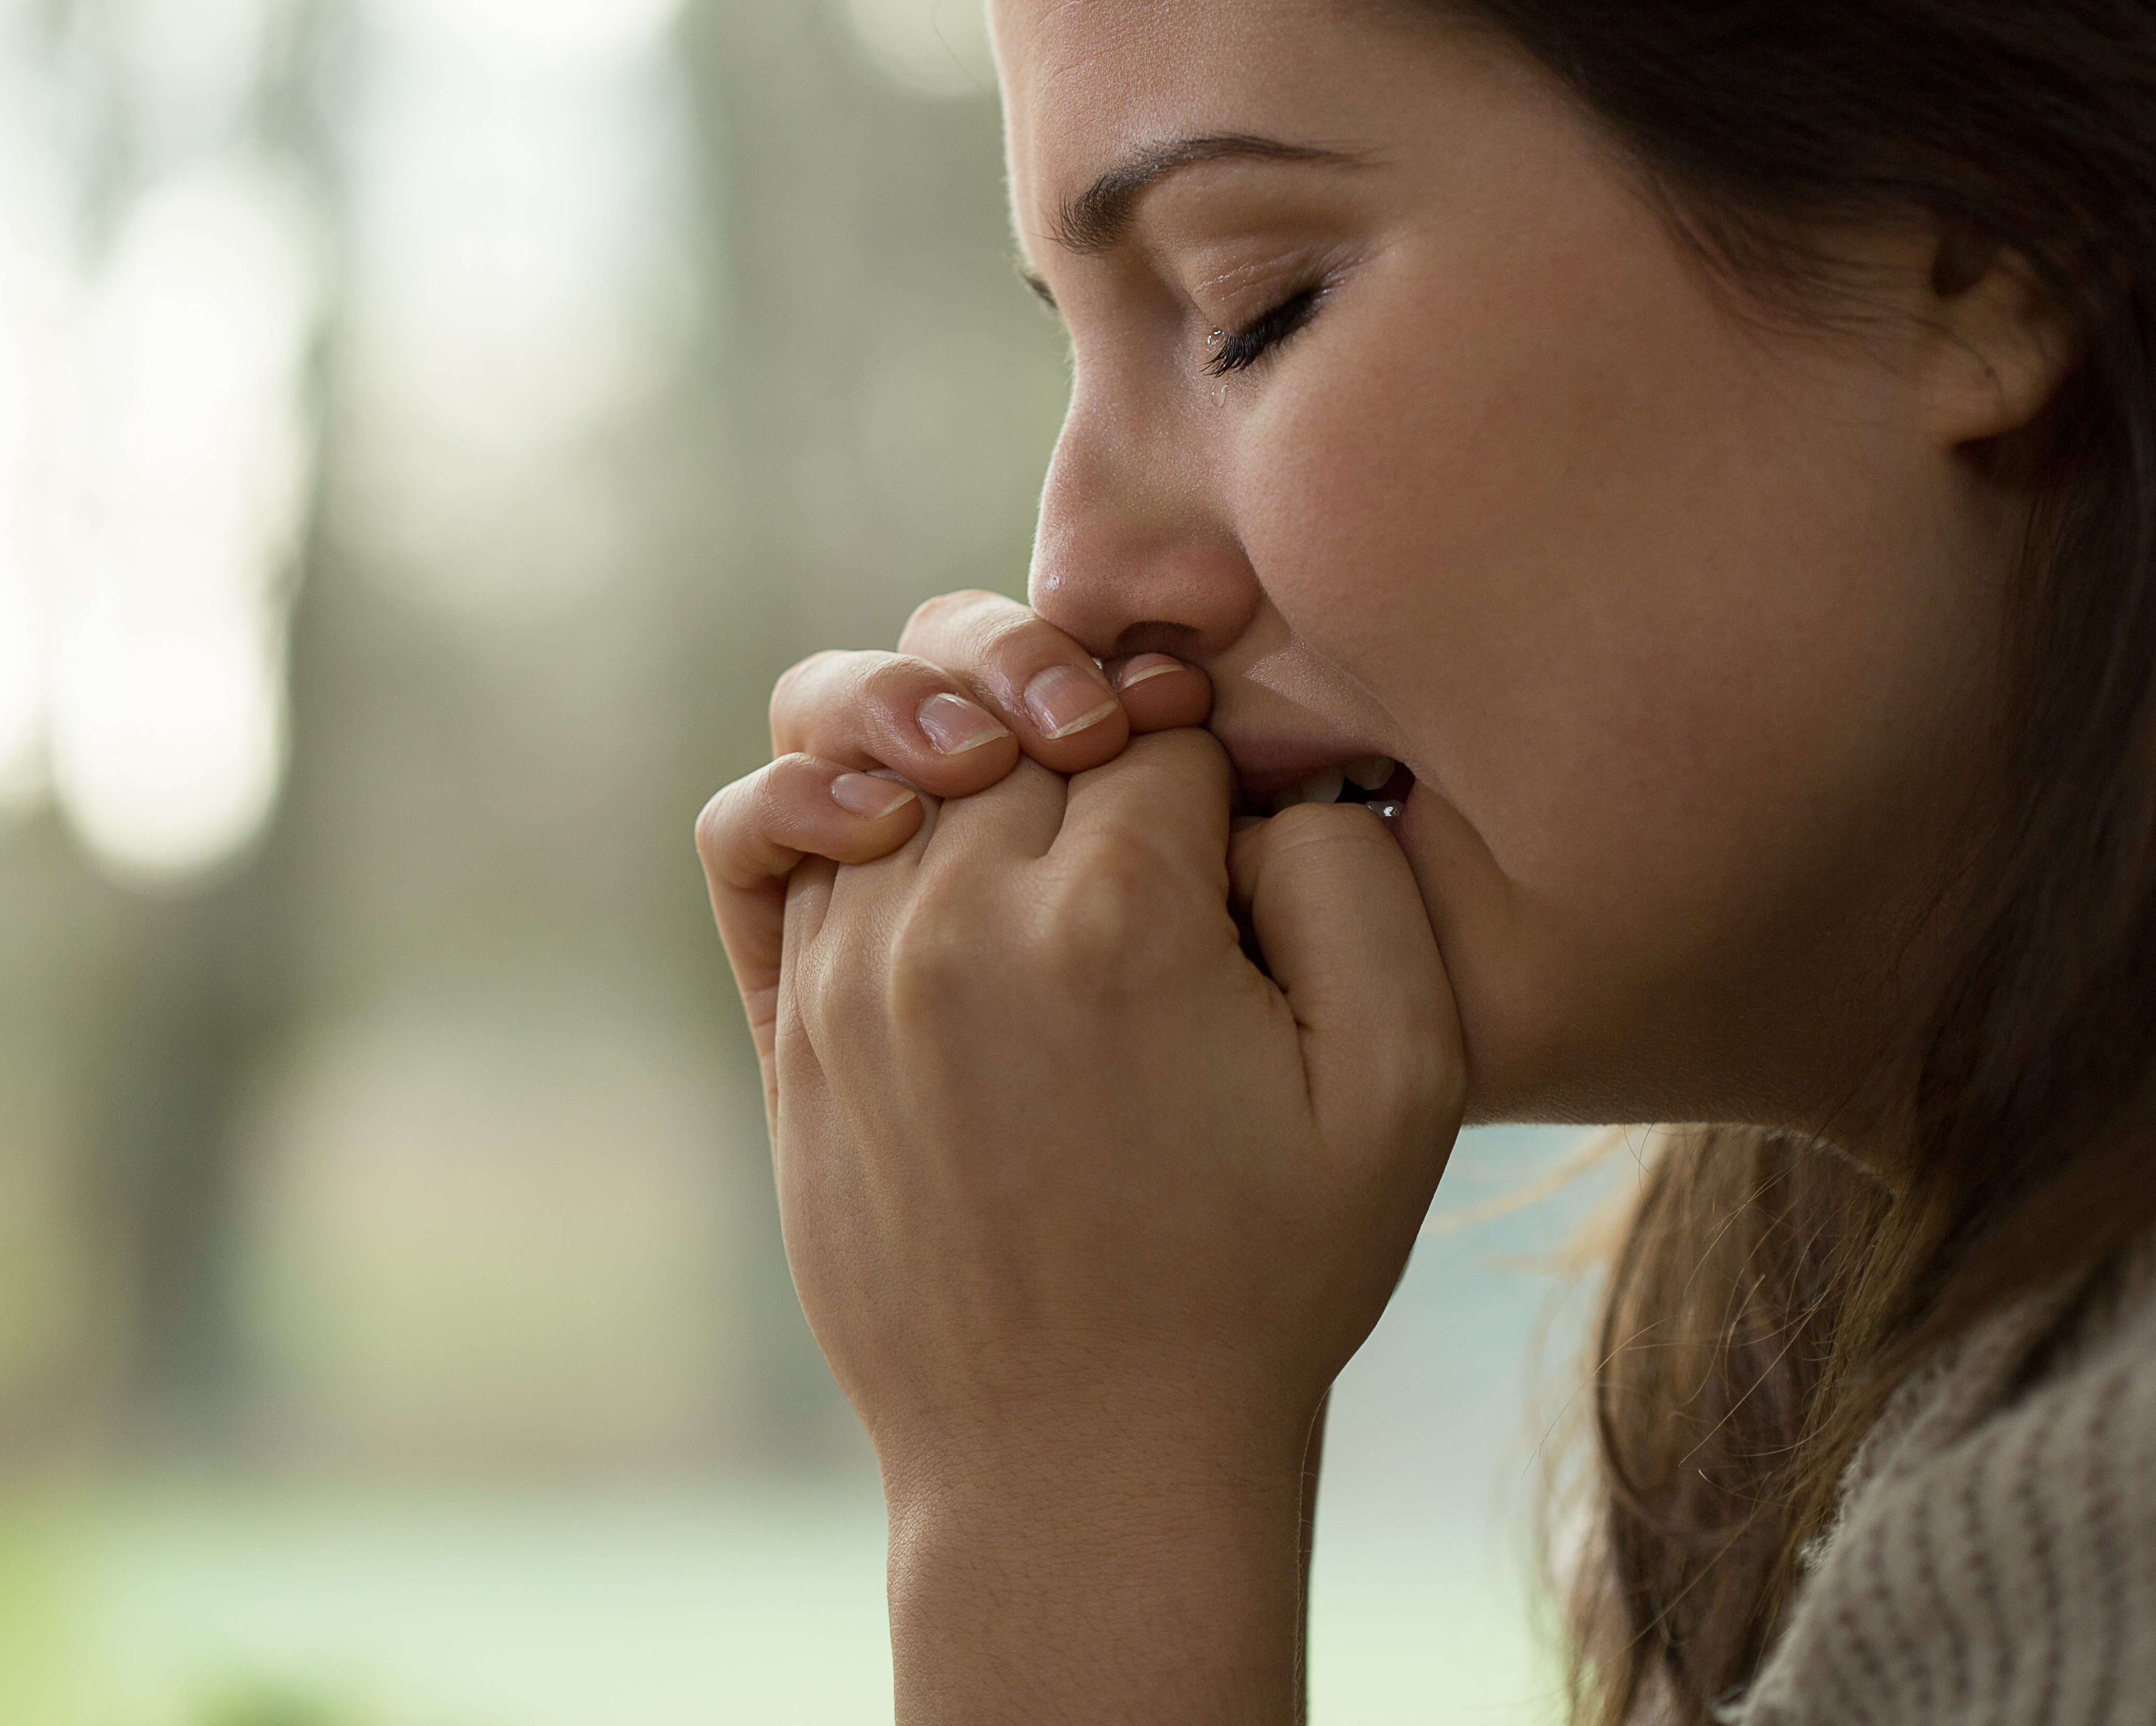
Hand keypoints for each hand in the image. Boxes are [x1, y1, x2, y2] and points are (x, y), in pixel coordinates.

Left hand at [766, 729, 1465, 1719]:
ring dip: (958, 727)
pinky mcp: (791, 1024)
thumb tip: (1263, 782)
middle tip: (1144, 800)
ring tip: (1027, 785)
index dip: (1208, 743)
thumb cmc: (1262, 1282)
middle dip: (1085, 716)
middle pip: (1009, 695)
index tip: (1231, 821)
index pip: (1152, 715)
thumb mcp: (1399, 1086)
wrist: (1083, 1460)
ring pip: (876, 730)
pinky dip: (813, 786)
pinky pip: (757, 831)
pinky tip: (887, 815)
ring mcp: (854, 971)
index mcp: (1115, 920)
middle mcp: (960, 923)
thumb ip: (1357, 884)